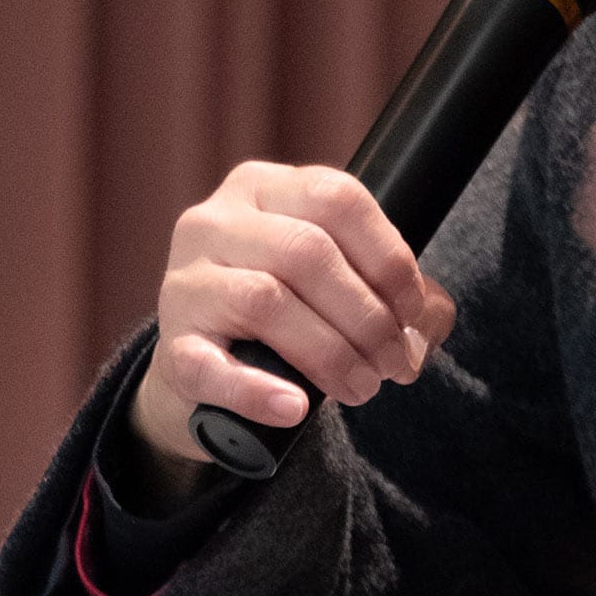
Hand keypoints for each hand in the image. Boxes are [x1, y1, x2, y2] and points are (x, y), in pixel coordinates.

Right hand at [130, 162, 457, 468]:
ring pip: (266, 300)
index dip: (388, 256)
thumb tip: (427, 325)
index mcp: (265, 187)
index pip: (338, 199)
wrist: (205, 367)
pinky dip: (256, 390)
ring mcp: (184, 282)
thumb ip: (397, 293)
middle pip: (307, 251)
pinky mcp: (168, 347)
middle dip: (367, 315)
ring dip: (330, 352)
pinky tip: (294, 408)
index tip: (414, 310)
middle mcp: (215, 221)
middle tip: (395, 362)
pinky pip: (208, 366)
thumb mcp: (338, 281)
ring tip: (362, 387)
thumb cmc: (291, 310)